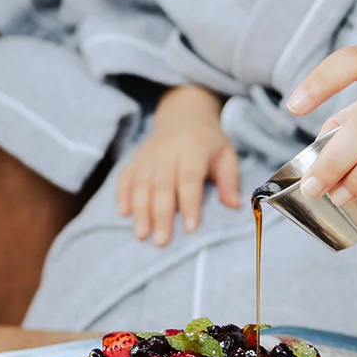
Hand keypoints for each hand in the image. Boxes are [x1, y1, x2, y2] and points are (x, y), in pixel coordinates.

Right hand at [117, 86, 240, 246]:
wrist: (183, 115)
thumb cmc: (208, 142)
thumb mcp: (226, 155)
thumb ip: (230, 180)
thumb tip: (233, 205)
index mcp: (193, 148)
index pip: (189, 178)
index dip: (190, 203)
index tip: (190, 228)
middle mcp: (167, 151)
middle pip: (162, 185)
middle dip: (161, 215)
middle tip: (161, 241)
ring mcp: (148, 155)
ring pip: (141, 184)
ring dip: (140, 210)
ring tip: (141, 235)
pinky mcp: (135, 159)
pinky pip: (125, 177)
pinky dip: (122, 194)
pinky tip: (123, 213)